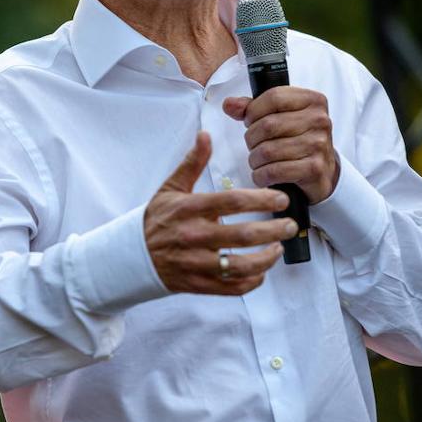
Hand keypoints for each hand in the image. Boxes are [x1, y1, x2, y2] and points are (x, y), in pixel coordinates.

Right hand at [144, 132, 294, 294]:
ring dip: (266, 258)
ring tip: (278, 247)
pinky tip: (261, 270)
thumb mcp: (171, 188)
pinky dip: (252, 280)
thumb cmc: (157, 219)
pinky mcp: (198, 283)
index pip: (232, 202)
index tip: (281, 199)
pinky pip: (232, 287)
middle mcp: (193, 236)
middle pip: (243, 234)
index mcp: (189, 209)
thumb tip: (205, 135)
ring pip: (240, 265)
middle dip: (273, 230)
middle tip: (290, 224)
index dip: (261, 200)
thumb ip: (192, 162)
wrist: (131, 255)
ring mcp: (196, 262)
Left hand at [222, 87, 339, 203]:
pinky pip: (274, 171)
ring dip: (254, 160)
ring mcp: (319, 145)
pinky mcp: (314, 169)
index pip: (273, 97)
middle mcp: (320, 120)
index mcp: (312, 100)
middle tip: (254, 145)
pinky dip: (261, 176)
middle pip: (268, 125)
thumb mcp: (279, 116)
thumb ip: (252, 107)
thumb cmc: (295, 139)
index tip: (250, 121)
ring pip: (267, 151)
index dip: (253, 111)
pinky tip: (264, 175)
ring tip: (259, 161)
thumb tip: (229, 104)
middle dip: (251, 138)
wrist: (322, 171)